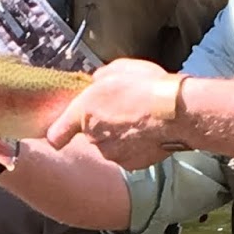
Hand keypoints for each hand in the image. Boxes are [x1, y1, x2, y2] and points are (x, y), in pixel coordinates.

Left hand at [45, 59, 182, 168]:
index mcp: (83, 111)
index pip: (56, 134)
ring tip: (140, 120)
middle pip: (90, 135)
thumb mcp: (118, 68)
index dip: (59, 133)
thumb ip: (100, 78)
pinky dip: (136, 146)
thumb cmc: (147, 87)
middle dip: (102, 124)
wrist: (177, 112)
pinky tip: (149, 132)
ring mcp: (113, 153)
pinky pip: (128, 155)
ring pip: (110, 146)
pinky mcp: (132, 164)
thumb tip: (97, 82)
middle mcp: (93, 137)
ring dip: (120, 136)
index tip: (63, 132)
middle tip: (123, 109)